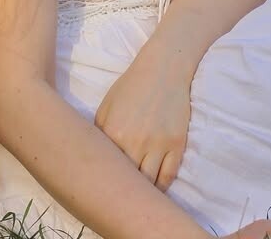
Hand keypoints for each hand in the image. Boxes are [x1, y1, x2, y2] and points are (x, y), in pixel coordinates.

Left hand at [93, 59, 191, 189]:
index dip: (103, 181)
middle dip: (123, 192)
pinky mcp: (176, 145)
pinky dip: (160, 188)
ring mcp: (158, 145)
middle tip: (118, 201)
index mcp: (113, 132)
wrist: (163, 69)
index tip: (100, 190)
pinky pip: (168, 176)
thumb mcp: (106, 106)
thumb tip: (94, 159)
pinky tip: (154, 191)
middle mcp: (135, 142)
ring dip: (142, 193)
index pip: (106, 168)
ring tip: (135, 199)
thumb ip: (99, 134)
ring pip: (149, 183)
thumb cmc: (130, 87)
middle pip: (128, 180)